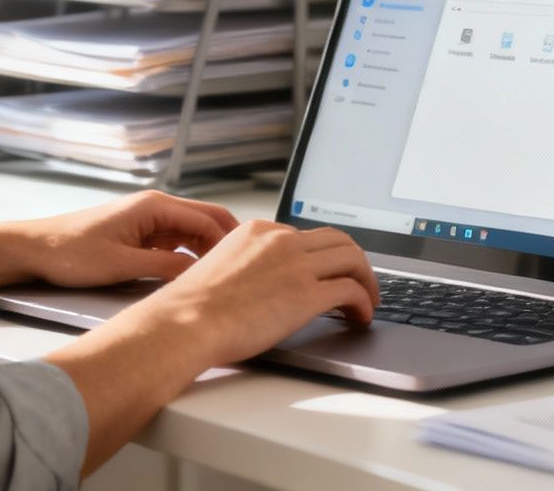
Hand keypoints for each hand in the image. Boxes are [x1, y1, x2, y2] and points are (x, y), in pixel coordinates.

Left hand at [17, 191, 238, 288]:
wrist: (36, 248)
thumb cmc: (71, 252)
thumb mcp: (122, 265)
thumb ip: (164, 267)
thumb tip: (199, 275)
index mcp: (153, 206)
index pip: (207, 219)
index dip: (228, 243)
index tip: (244, 265)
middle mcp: (154, 207)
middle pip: (205, 220)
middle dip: (226, 242)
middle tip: (244, 269)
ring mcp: (147, 220)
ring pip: (192, 232)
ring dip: (209, 250)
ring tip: (225, 276)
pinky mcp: (139, 234)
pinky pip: (175, 241)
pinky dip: (190, 255)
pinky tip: (196, 275)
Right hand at [123, 220, 378, 365]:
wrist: (184, 322)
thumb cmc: (193, 307)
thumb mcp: (223, 267)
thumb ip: (251, 266)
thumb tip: (268, 286)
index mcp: (259, 231)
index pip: (307, 235)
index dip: (325, 256)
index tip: (332, 271)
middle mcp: (280, 240)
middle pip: (338, 240)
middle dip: (356, 262)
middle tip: (362, 283)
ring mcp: (296, 265)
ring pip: (353, 259)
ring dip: (367, 280)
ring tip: (368, 301)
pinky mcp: (306, 294)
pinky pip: (351, 291)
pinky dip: (364, 303)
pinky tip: (360, 317)